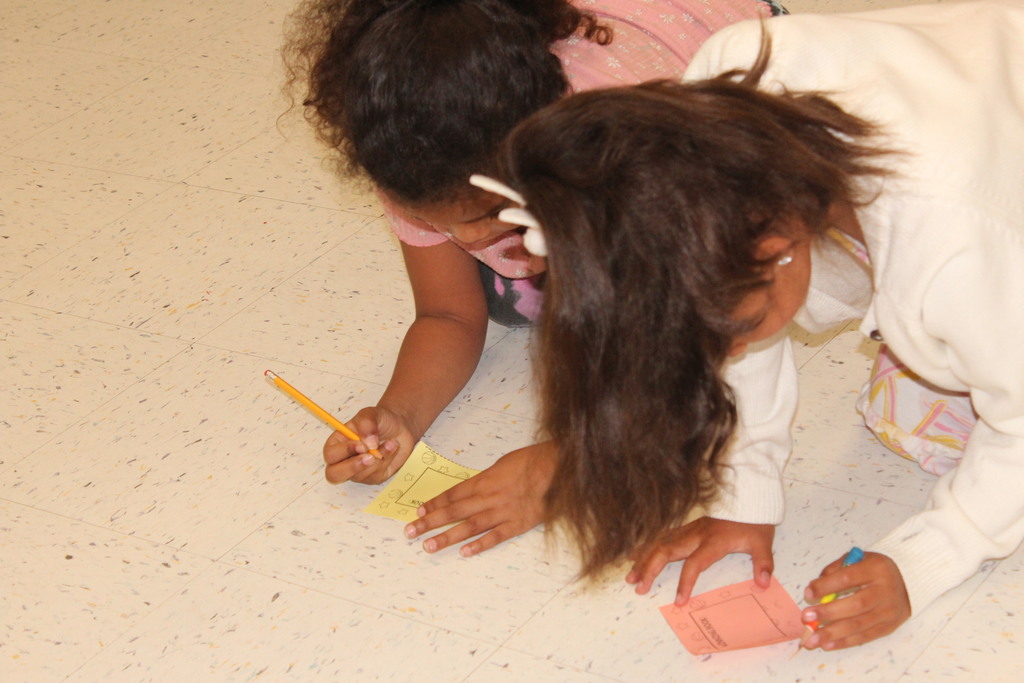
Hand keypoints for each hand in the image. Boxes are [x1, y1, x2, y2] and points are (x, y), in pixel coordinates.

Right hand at [322, 406, 413, 484]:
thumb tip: (368, 443)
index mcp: (337, 443)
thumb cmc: (380, 420)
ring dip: (378, 460)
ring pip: (360, 476)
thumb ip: (366, 424)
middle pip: (334, 475)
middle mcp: (343, 459)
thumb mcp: (372, 413)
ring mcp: (357, 471)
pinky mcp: (372, 477)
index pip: (330, 454)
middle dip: (353, 467)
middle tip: (371, 457)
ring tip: (390, 442)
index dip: (344, 451)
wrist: (399, 427)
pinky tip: (391, 449)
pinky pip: (375, 477)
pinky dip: (386, 462)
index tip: (361, 445)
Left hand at [403, 441, 556, 556]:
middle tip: (410, 532)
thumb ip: (488, 478)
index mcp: (485, 480)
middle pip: (454, 511)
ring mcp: (502, 512)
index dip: (434, 503)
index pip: (453, 494)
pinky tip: (464, 552)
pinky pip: (495, 536)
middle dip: (430, 521)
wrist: (559, 468)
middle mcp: (488, 497)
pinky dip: (479, 545)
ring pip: (469, 526)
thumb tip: (475, 487)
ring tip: (428, 546)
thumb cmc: (534, 461)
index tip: (419, 511)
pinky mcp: (518, 524)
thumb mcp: (505, 463)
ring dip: (447, 537)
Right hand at [626, 517, 775, 603]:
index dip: (685, 582)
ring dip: (643, 559)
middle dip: (650, 569)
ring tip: (630, 576)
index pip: (694, 563)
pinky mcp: (686, 527)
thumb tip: (763, 583)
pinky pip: (662, 536)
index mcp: (713, 542)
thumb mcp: (763, 543)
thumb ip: (763, 563)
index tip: (679, 601)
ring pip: (660, 543)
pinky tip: (634, 554)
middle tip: (639, 587)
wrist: (748, 499)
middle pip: (666, 551)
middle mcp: (695, 535)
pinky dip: (647, 546)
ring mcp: (688, 529)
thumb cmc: (754, 522)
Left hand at [800, 551, 909, 649]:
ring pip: (860, 625)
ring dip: (833, 633)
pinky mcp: (890, 627)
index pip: (848, 578)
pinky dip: (845, 642)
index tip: (807, 593)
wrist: (907, 581)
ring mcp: (889, 611)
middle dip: (828, 613)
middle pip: (856, 605)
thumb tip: (813, 589)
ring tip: (812, 640)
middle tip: (806, 617)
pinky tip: (827, 644)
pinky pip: (866, 636)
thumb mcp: (856, 559)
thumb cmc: (873, 569)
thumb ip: (835, 570)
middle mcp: (885, 591)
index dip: (826, 586)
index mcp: (876, 569)